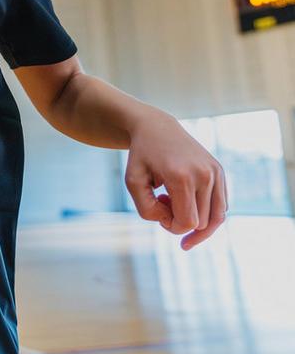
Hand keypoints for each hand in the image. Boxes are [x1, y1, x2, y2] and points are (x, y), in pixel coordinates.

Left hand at [125, 111, 227, 249]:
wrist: (156, 126)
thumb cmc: (142, 155)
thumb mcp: (133, 181)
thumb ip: (146, 210)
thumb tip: (173, 223)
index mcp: (182, 176)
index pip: (188, 222)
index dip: (172, 226)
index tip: (158, 211)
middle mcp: (204, 174)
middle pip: (202, 223)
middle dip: (180, 220)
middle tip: (162, 199)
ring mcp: (215, 172)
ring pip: (216, 218)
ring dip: (196, 220)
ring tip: (173, 202)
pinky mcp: (219, 171)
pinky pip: (221, 207)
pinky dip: (205, 211)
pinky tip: (185, 199)